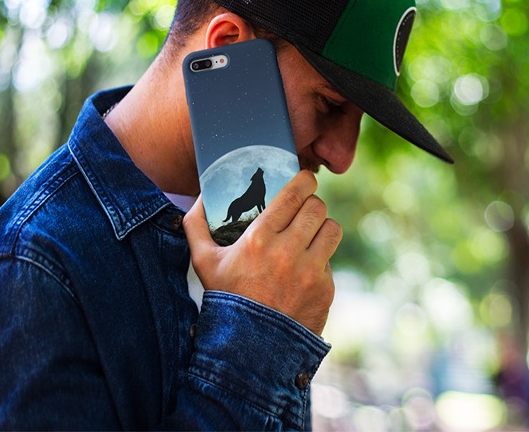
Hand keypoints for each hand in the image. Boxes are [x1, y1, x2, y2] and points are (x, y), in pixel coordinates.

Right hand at [183, 171, 340, 335]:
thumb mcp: (203, 262)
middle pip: (317, 208)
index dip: (305, 181)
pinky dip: (320, 261)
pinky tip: (304, 270)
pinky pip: (330, 261)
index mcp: (259, 238)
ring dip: (322, 228)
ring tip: (311, 234)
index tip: (305, 180)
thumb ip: (196, 226)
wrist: (249, 349)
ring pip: (332, 229)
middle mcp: (288, 252)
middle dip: (312, 204)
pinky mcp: (325, 289)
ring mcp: (310, 272)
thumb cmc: (225, 299)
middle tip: (305, 210)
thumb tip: (200, 198)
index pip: (295, 194)